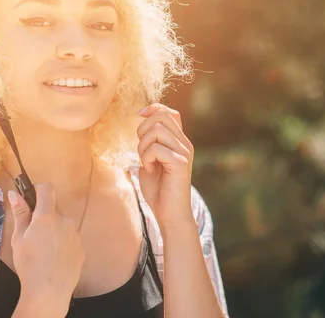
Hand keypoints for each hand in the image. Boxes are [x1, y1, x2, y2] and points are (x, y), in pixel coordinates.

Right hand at [8, 183, 83, 316]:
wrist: (49, 292)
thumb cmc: (29, 265)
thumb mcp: (18, 239)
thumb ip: (20, 214)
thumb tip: (14, 193)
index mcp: (47, 216)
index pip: (47, 188)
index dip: (38, 189)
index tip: (31, 199)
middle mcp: (65, 221)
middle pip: (54, 208)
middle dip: (44, 215)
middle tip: (32, 233)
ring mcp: (75, 234)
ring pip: (63, 223)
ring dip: (54, 229)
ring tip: (44, 249)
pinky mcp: (81, 247)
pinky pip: (70, 237)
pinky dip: (62, 241)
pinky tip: (54, 257)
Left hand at [137, 103, 194, 232]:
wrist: (169, 215)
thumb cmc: (158, 191)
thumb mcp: (151, 161)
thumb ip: (149, 143)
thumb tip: (144, 119)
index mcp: (179, 142)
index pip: (169, 112)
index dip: (152, 110)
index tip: (139, 118)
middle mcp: (184, 144)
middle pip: (161, 116)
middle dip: (143, 130)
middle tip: (143, 151)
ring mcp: (184, 152)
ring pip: (156, 130)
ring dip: (143, 146)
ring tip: (146, 162)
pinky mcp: (180, 163)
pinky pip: (156, 148)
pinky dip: (146, 158)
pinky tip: (149, 170)